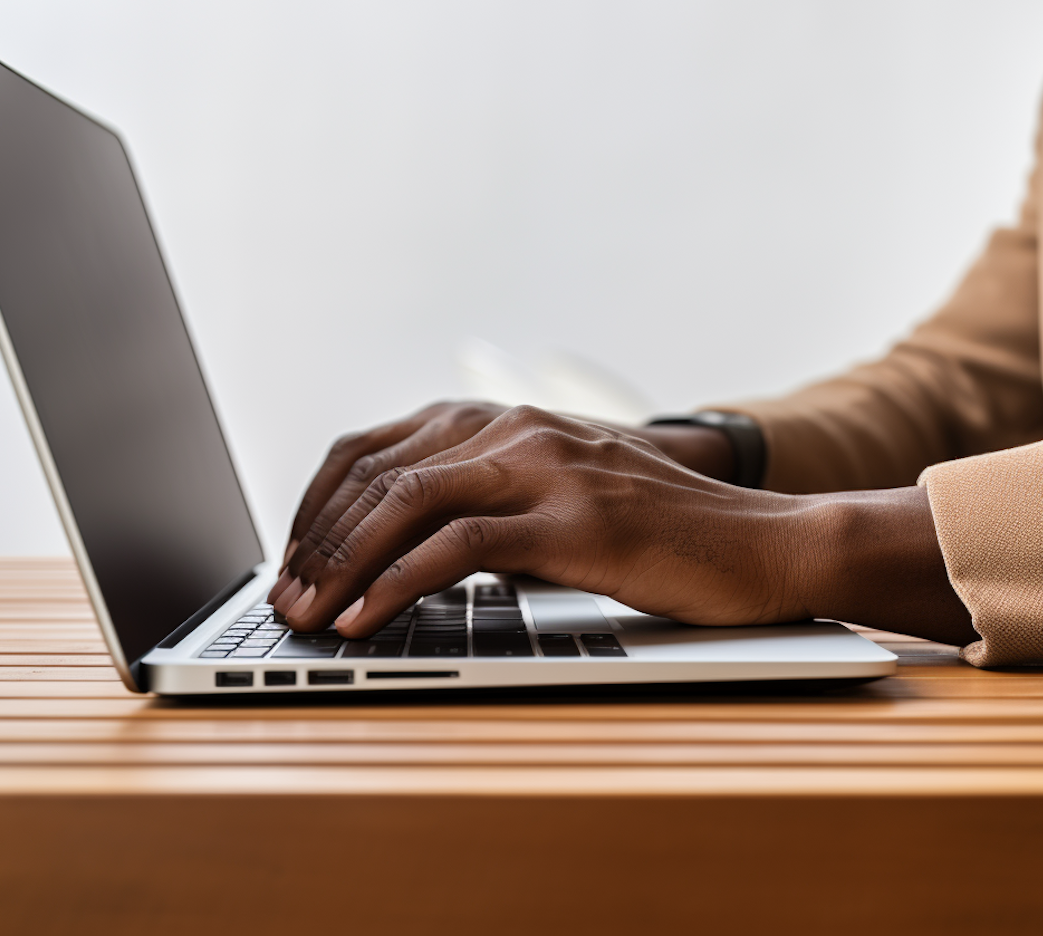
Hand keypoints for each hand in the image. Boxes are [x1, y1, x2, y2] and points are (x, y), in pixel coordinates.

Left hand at [270, 406, 975, 645]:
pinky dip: (397, 585)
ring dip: (341, 565)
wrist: (759, 543)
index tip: (289, 560)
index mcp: (503, 420)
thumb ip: (486, 508)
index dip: (316, 507)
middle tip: (283, 600)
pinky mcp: (571, 519)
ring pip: (405, 501)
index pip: (373, 448)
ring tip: (308, 617)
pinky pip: (457, 547)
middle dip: (314, 542)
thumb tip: (401, 553)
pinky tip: (368, 621)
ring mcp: (543, 467)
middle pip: (376, 473)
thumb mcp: (556, 503)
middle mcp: (514, 428)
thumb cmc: (657, 533)